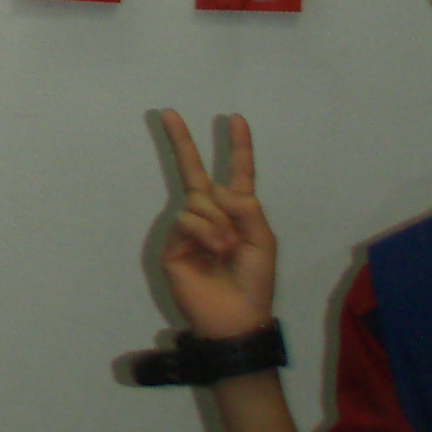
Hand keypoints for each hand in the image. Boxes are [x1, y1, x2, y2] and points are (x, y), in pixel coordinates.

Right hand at [158, 112, 277, 340]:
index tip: (236, 119)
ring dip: (218, 223)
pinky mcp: (173, 242)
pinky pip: (187, 220)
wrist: (235, 318)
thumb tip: (217, 190)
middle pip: (195, 172)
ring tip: (227, 249)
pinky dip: (205, 233)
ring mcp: (190, 227)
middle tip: (167, 113)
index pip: (239, 174)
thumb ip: (247, 210)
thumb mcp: (264, 243)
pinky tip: (214, 251)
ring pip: (199, 201)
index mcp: (238, 213)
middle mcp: (212, 214)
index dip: (238, 147)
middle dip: (182, 141)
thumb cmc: (255, 283)